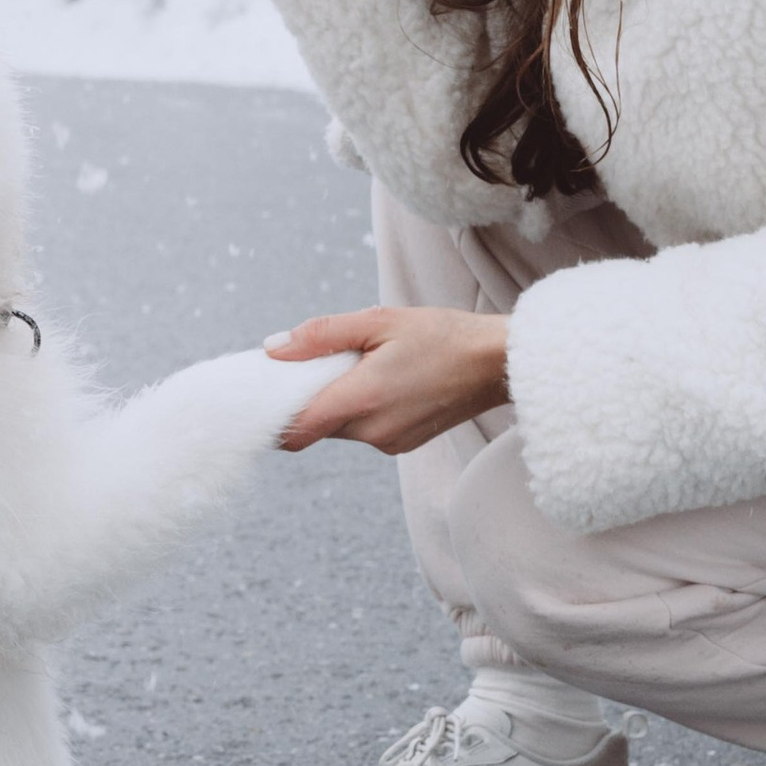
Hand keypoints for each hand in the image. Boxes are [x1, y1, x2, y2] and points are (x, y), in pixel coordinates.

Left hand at [263, 306, 509, 455]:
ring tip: (366, 363)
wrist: (498, 363)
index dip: (272, 415)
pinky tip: (386, 379)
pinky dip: (362, 407)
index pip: (294, 430)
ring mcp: (389, 443)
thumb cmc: (443, 335)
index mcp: (361, 401)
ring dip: (338, 400)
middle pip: (315, 424)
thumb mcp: (378, 320)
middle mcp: (372, 432)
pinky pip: (365, 429)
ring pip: (340, 426)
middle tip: (324, 359)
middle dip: (310, 396)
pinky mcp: (403, 444)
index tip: (267, 391)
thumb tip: (273, 349)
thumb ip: (320, 336)